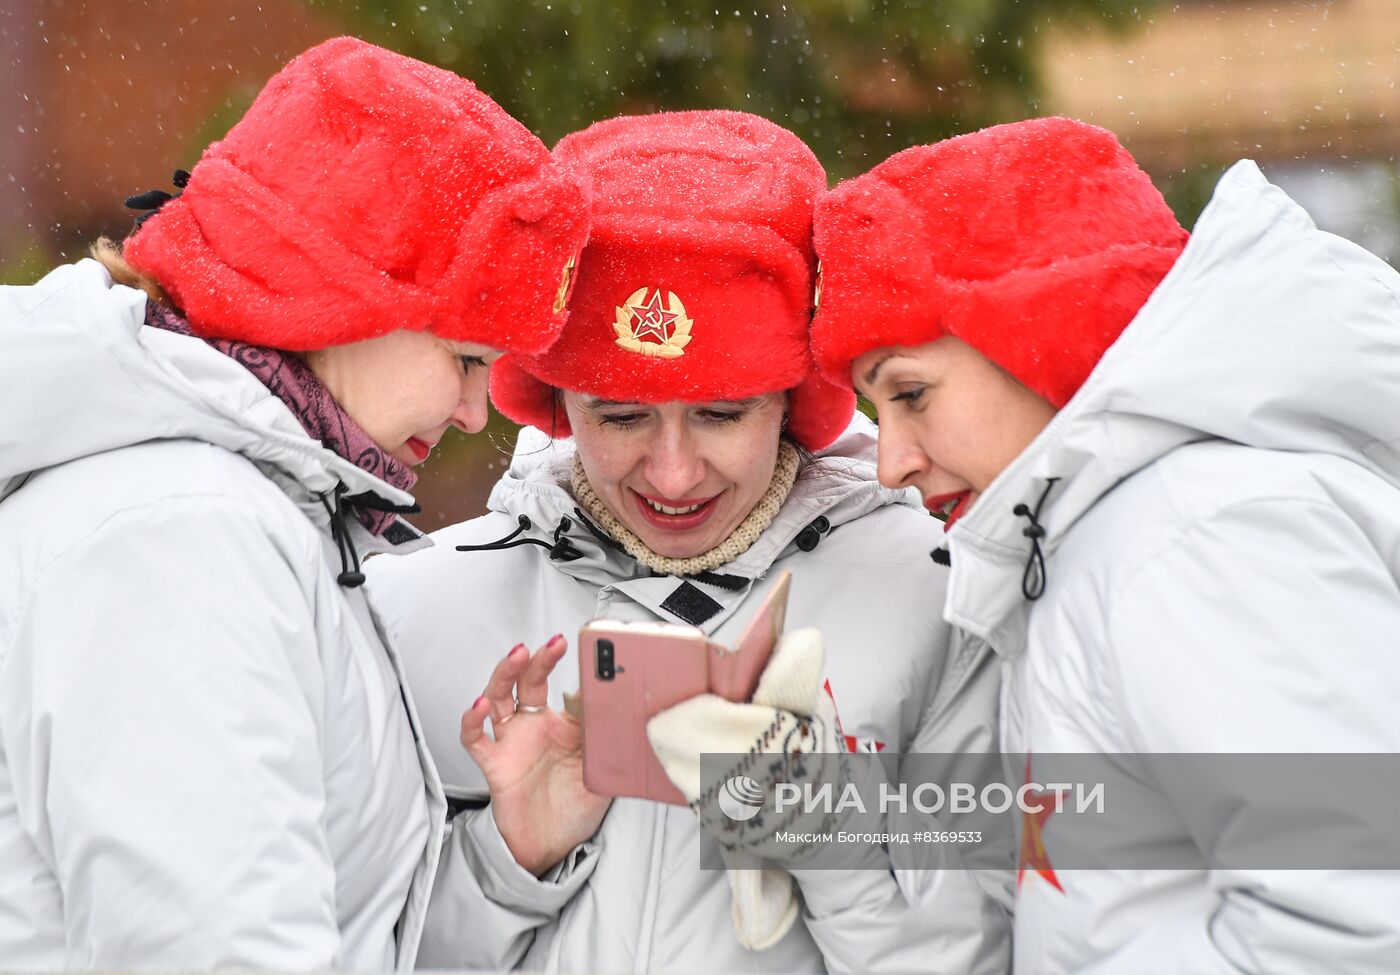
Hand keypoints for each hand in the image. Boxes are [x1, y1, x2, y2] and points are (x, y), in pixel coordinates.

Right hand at [459, 635, 611, 876]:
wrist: (550, 846)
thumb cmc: (574, 808)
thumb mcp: (601, 769)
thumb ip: (609, 740)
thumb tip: (623, 709)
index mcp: (561, 725)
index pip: (563, 688)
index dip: (572, 674)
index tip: (587, 654)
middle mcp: (534, 727)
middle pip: (528, 683)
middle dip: (538, 661)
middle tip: (552, 645)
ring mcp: (512, 742)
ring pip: (498, 698)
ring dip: (504, 675)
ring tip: (517, 656)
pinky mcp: (494, 764)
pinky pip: (475, 738)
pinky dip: (472, 720)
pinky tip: (479, 706)